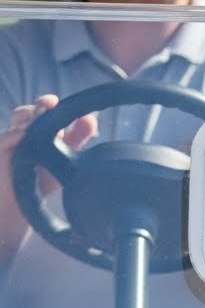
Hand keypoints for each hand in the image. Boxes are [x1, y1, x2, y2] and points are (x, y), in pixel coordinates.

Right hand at [0, 94, 97, 262]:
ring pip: (17, 120)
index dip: (48, 103)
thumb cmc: (42, 179)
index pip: (43, 109)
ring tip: (39, 117)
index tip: (57, 102)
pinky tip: (23, 135)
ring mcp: (12, 140)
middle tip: (50, 105)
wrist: (22, 204)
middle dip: (39, 107)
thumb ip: (77, 139)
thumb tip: (92, 119)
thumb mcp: (63, 159)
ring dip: (28, 116)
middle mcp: (24, 130)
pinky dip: (14, 135)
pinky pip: (6, 139)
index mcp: (40, 129)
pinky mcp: (2, 151)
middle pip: (29, 111)